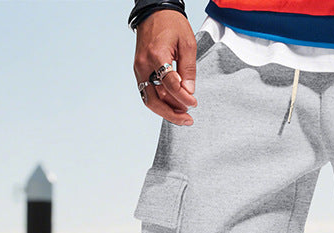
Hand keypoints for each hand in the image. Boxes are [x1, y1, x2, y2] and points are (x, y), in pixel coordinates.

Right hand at [134, 9, 197, 124]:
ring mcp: (139, 69)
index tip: (194, 103)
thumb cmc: (171, 24)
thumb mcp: (187, 44)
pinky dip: (160, 102)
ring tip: (183, 115)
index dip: (183, 97)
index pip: (170, 85)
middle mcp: (143, 65)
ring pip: (149, 99)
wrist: (154, 11)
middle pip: (154, 99)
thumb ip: (188, 69)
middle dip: (171, 114)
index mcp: (156, 55)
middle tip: (187, 119)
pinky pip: (148, 92)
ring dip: (166, 110)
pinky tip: (173, 106)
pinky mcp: (139, 71)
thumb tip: (189, 92)